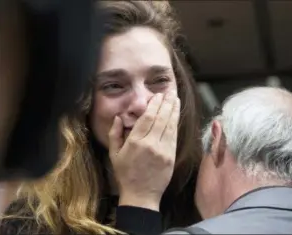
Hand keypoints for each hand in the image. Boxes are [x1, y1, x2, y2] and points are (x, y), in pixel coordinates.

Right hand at [108, 91, 179, 210]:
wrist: (141, 195)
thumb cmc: (126, 175)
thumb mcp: (114, 155)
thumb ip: (115, 134)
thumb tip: (119, 118)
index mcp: (135, 143)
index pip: (147, 118)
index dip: (154, 105)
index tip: (157, 95)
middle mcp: (150, 145)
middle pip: (161, 119)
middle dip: (167, 103)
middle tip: (170, 92)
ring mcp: (163, 151)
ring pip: (170, 125)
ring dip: (174, 110)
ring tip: (176, 99)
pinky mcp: (171, 156)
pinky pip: (174, 136)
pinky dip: (176, 124)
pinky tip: (177, 115)